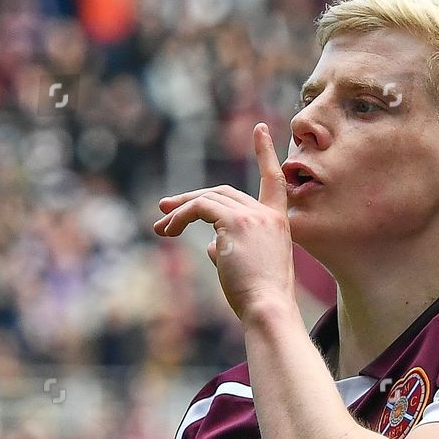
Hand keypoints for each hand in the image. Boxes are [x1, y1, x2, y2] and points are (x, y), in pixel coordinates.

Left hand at [154, 123, 295, 320]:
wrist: (268, 309)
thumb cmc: (258, 297)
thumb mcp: (247, 267)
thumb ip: (230, 249)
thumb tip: (211, 246)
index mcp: (278, 223)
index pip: (273, 180)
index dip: (265, 153)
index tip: (258, 128)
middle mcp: (267, 214)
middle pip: (224, 192)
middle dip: (191, 199)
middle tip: (164, 209)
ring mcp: (253, 216)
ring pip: (208, 199)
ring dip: (179, 211)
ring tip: (160, 227)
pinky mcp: (235, 223)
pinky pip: (200, 209)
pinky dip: (180, 217)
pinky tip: (168, 231)